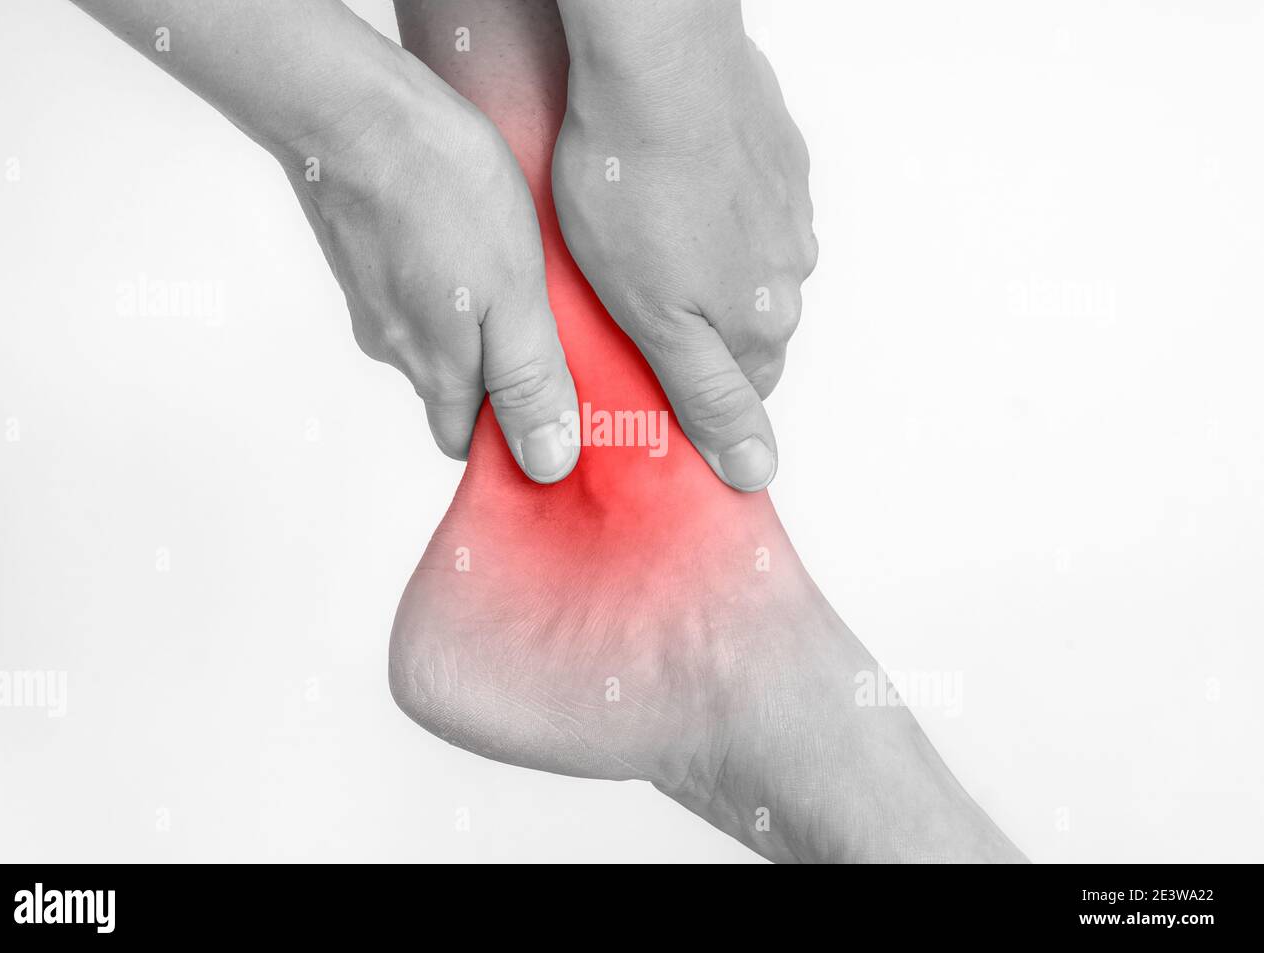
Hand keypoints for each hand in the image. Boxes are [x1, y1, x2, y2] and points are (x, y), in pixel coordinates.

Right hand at [285, 49, 579, 481]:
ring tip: (523, 277)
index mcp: (437, 368)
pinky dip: (451, 281)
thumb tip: (546, 464)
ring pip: (435, 336)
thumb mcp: (514, 295)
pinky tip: (478, 241)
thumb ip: (529, 381)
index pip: (468, 442)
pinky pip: (417, 290)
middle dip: (502, 377)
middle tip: (556, 336)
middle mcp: (396, 346)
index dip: (510, 439)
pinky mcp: (365, 255)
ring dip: (478, 323)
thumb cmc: (441, 191)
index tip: (555, 412)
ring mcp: (373, 299)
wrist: (351, 108)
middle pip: (454, 390)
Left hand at [553, 2, 815, 490]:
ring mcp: (788, 207)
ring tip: (639, 237)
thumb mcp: (656, 321)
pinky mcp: (774, 154)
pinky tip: (666, 188)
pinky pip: (746, 203)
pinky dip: (712, 207)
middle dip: (694, 327)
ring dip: (703, 264)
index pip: (740, 391)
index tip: (647, 374)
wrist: (658, 66)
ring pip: (744, 264)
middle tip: (629, 301)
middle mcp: (791, 270)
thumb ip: (708, 397)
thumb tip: (756, 469)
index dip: (690, 390)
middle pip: (744, 328)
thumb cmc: (635, 188)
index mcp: (762, 320)